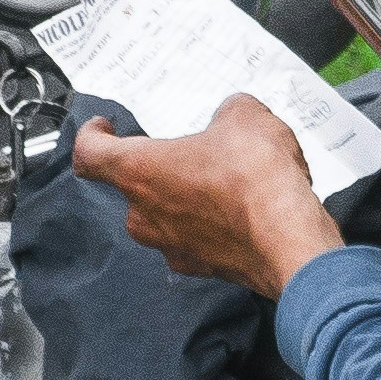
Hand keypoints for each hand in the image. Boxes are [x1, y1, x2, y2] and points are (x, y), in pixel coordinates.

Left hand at [72, 102, 348, 299]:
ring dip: (185, 197)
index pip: (90, 153)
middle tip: (190, 152)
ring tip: (224, 180)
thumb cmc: (257, 181)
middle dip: (160, 166)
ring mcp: (170, 246)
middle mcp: (144, 215)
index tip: (103, 128)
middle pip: (134, 185)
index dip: (93, 135)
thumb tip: (233, 118)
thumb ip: (227, 112)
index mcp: (138, 171)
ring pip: (165, 214)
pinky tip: (240, 209)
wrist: (290, 241)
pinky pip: (194, 239)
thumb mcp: (244, 116)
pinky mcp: (200, 267)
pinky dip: (210, 224)